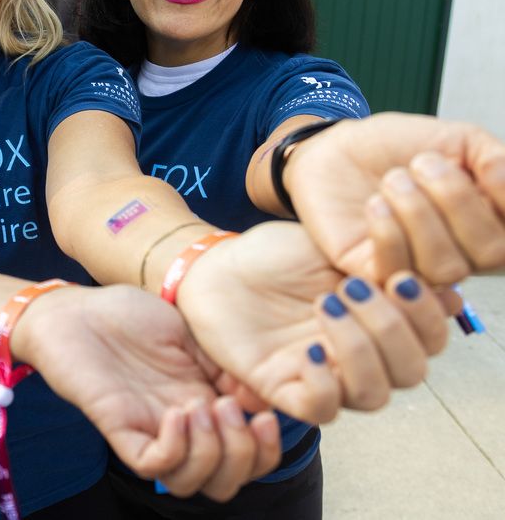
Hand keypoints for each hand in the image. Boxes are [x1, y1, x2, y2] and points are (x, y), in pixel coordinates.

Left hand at [13, 284, 280, 500]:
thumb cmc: (126, 315)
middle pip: (225, 481)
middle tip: (229, 407)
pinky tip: (176, 412)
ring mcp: (149, 429)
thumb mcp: (189, 331)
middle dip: (243, 455)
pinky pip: (152, 465)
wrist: (75, 308)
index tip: (267, 415)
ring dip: (210, 452)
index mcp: (203, 405)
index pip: (246, 457)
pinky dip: (174, 447)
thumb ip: (223, 364)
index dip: (266, 449)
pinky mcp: (117, 427)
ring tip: (200, 407)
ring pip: (191, 483)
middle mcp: (180, 426)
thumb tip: (262, 396)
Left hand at [176, 222, 448, 421]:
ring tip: (326, 305)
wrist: (215, 264)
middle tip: (353, 288)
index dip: (428, 315)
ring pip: (373, 395)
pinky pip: (321, 410)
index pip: (430, 339)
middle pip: (411, 371)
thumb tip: (440, 286)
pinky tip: (309, 349)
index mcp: (378, 320)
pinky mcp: (281, 388)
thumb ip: (379, 264)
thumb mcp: (331, 247)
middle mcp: (358, 355)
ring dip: (361, 351)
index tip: (399, 278)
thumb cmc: (274, 255)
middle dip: (393, 328)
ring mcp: (322, 374)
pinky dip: (324, 385)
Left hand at [285, 113, 504, 283]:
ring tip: (393, 179)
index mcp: (487, 222)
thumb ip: (494, 158)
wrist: (334, 148)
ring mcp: (418, 267)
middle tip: (421, 164)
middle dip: (457, 200)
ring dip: (419, 213)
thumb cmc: (394, 147)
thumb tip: (504, 178)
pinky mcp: (374, 273)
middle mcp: (460, 252)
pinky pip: (397, 272)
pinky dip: (390, 234)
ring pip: (445, 267)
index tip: (480, 165)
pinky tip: (376, 204)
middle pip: (491, 253)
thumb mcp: (456, 140)